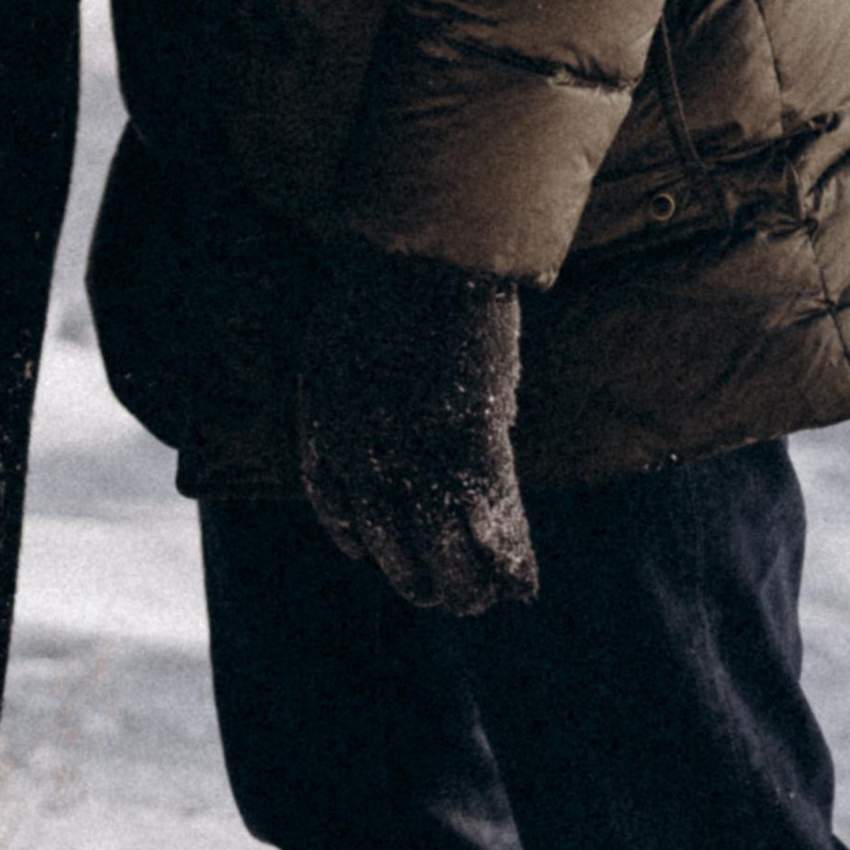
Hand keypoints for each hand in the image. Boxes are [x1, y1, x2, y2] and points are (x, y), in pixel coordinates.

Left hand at [297, 241, 538, 616]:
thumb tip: (399, 434)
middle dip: (419, 579)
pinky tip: (523, 586)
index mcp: (325, 423)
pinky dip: (511, 565)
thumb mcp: (343, 339)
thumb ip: (360, 396)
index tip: (372, 555)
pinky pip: (493, 531)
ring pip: (442, 557)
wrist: (421, 250)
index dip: (357, 540)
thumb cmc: (386, 277)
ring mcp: (417, 459)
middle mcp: (364, 456)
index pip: (334, 507)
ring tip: (483, 600)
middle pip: (390, 549)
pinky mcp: (472, 452)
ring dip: (467, 589)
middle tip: (445, 595)